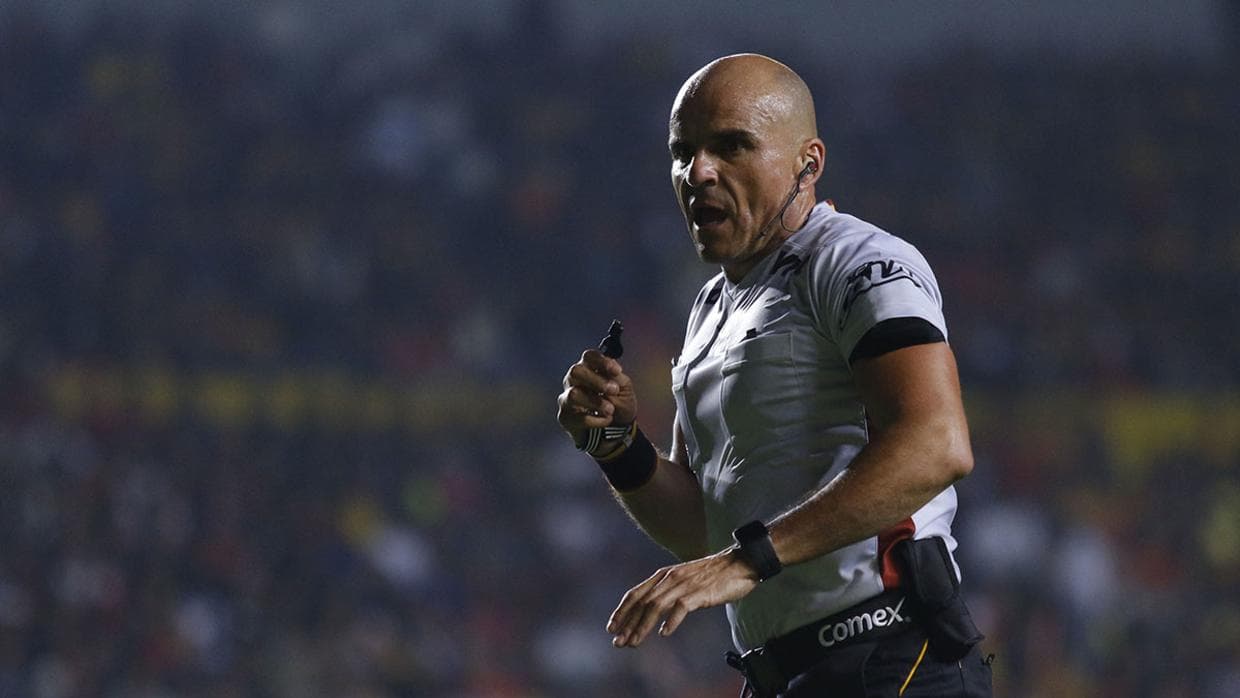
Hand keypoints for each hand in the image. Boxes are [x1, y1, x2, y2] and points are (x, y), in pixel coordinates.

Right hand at [557, 350, 637, 442]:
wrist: (616, 432)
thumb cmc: (619, 405)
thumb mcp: (625, 389)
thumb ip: (618, 379)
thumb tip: (611, 373)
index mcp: (589, 369)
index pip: (589, 357)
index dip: (601, 361)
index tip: (617, 371)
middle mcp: (574, 381)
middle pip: (575, 372)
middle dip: (596, 380)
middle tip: (613, 390)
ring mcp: (567, 399)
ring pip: (573, 395)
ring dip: (595, 402)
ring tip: (610, 410)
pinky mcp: (565, 417)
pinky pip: (577, 417)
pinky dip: (596, 420)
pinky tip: (606, 420)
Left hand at [607, 547, 758, 647]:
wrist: (740, 563)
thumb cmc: (713, 574)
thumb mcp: (684, 579)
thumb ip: (668, 590)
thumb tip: (653, 611)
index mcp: (664, 575)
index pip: (635, 593)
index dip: (621, 611)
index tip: (611, 627)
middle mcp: (670, 578)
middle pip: (642, 602)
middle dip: (627, 624)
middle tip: (617, 642)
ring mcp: (684, 584)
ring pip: (656, 607)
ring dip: (642, 626)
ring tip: (634, 642)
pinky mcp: (699, 593)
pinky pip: (680, 608)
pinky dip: (671, 621)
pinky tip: (664, 633)